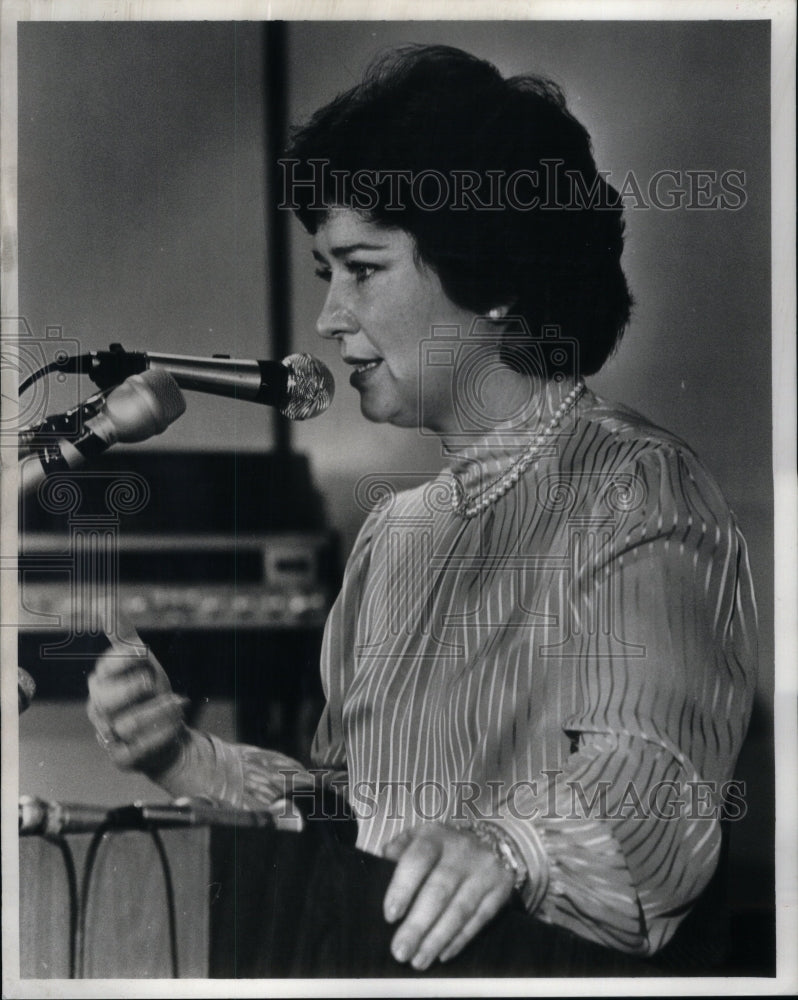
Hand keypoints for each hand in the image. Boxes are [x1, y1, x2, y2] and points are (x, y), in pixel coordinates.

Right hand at [87, 618, 188, 773]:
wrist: (169, 731)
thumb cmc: (150, 694)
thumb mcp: (141, 661)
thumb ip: (122, 634)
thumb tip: (103, 602)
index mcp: (101, 681)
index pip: (104, 668)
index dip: (124, 659)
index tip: (144, 653)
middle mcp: (99, 709)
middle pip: (106, 698)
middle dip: (135, 687)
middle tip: (152, 682)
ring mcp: (108, 735)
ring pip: (127, 724)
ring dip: (158, 711)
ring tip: (176, 704)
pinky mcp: (122, 758)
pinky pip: (138, 749)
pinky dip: (161, 735)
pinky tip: (176, 724)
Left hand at [382, 822, 514, 970]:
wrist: (492, 840)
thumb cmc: (442, 847)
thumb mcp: (420, 837)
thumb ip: (399, 849)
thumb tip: (381, 865)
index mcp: (435, 836)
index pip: (418, 859)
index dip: (403, 887)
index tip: (390, 916)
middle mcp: (462, 850)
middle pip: (439, 891)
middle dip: (418, 925)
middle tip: (400, 951)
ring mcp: (484, 869)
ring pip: (459, 909)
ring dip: (437, 939)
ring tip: (418, 961)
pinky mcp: (500, 888)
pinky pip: (479, 919)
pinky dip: (460, 940)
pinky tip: (442, 954)